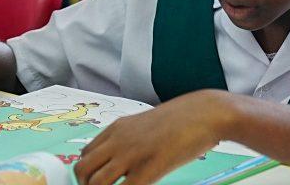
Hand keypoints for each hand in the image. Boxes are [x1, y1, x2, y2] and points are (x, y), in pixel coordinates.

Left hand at [75, 91, 229, 184]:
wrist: (205, 112)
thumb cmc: (182, 119)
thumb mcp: (147, 125)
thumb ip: (130, 139)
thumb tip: (122, 160)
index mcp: (117, 128)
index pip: (84, 155)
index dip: (87, 174)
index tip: (98, 184)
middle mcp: (119, 140)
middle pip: (83, 170)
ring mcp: (133, 154)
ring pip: (97, 184)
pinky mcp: (150, 168)